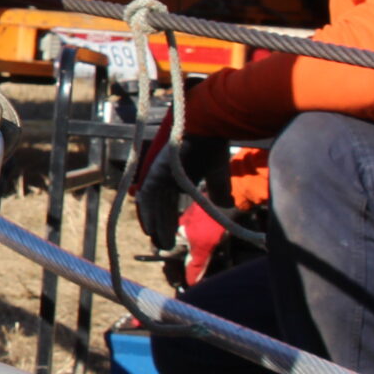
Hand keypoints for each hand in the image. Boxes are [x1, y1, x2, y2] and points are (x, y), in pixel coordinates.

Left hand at [132, 129, 225, 246]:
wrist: (210, 128)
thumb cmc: (214, 147)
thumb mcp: (218, 177)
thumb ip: (219, 192)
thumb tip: (226, 206)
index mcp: (177, 177)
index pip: (169, 204)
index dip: (169, 221)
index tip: (172, 239)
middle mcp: (165, 176)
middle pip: (160, 207)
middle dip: (162, 227)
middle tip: (164, 245)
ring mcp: (158, 173)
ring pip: (152, 204)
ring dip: (155, 224)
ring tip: (159, 243)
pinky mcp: (155, 171)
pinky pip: (146, 196)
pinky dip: (147, 213)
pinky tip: (150, 229)